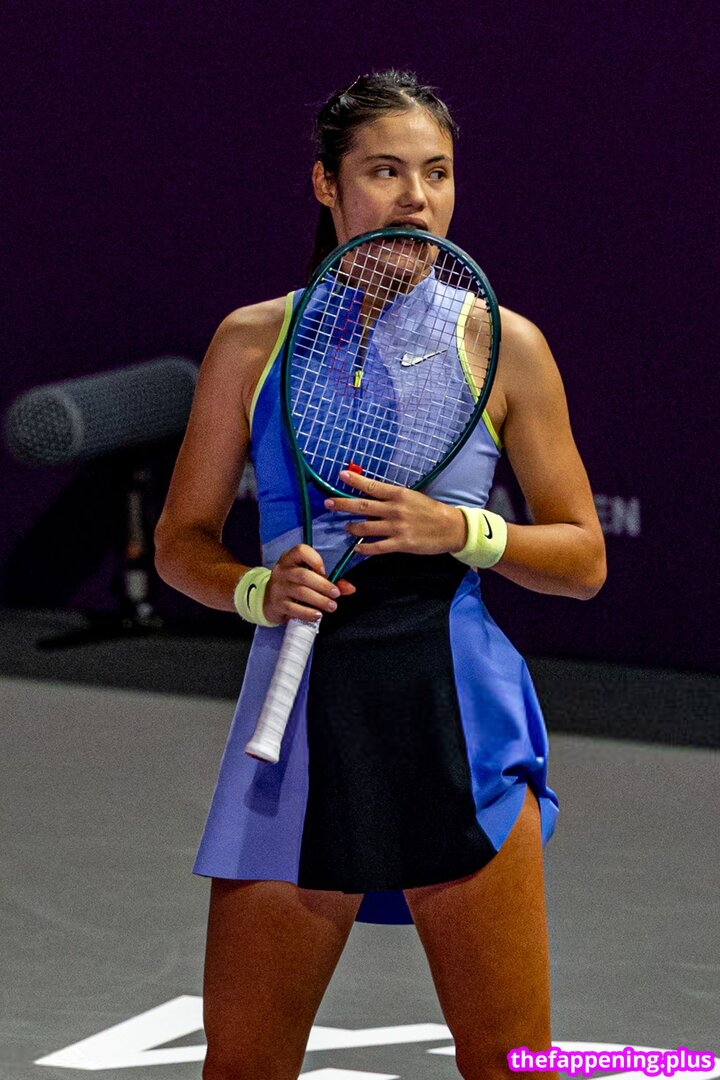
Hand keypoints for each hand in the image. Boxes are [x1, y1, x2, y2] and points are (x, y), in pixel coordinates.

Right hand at [263, 544, 355, 623]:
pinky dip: (308, 612)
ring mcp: (278, 588)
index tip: (325, 571)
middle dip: (323, 585)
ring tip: (332, 606)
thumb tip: (350, 588)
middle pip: (304, 575)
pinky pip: (294, 608)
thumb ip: (329, 581)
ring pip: (301, 592)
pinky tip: (318, 615)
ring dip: (319, 600)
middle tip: (336, 594)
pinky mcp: (277, 604)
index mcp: (290, 558)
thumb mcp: (307, 577)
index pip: (300, 551)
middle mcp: (282, 571)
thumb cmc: (292, 585)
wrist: (267, 600)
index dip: (315, 559)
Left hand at [324, 470, 466, 555]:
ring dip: (352, 528)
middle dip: (343, 504)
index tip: (341, 475)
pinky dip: (363, 548)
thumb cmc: (431, 511)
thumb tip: (371, 495)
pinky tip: (356, 548)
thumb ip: (392, 497)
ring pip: (366, 528)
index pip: (372, 486)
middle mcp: (395, 509)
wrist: (451, 528)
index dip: (355, 481)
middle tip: (328, 503)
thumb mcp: (412, 497)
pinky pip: (376, 547)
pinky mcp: (401, 544)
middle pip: (362, 506)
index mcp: (399, 494)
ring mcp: (397, 527)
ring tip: (347, 528)